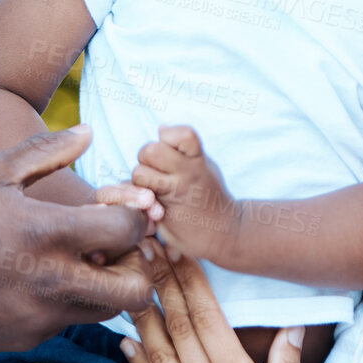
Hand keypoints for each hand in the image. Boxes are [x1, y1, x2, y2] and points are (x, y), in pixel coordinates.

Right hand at [0, 126, 151, 354]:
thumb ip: (46, 151)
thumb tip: (88, 132)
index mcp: (46, 233)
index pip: (128, 230)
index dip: (136, 217)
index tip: (121, 210)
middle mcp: (51, 282)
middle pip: (136, 289)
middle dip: (137, 265)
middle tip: (114, 246)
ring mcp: (40, 317)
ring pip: (109, 311)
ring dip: (108, 286)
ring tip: (83, 261)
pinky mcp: (27, 338)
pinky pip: (70, 322)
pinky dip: (72, 302)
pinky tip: (44, 279)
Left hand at [120, 247, 328, 362]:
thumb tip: (290, 328)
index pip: (207, 318)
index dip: (190, 280)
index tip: (177, 249)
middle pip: (177, 326)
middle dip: (160, 282)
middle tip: (144, 247)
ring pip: (158, 353)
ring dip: (143, 314)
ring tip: (129, 280)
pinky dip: (138, 362)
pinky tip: (126, 342)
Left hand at [131, 126, 241, 263]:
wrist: (224, 233)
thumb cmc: (210, 195)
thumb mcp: (204, 166)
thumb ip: (184, 149)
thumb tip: (161, 128)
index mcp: (198, 160)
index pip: (182, 134)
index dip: (169, 136)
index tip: (171, 147)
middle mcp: (187, 174)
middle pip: (151, 150)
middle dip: (147, 157)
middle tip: (156, 170)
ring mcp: (175, 193)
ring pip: (139, 173)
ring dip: (141, 179)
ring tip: (153, 186)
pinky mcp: (162, 213)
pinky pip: (137, 196)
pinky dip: (138, 197)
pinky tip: (151, 201)